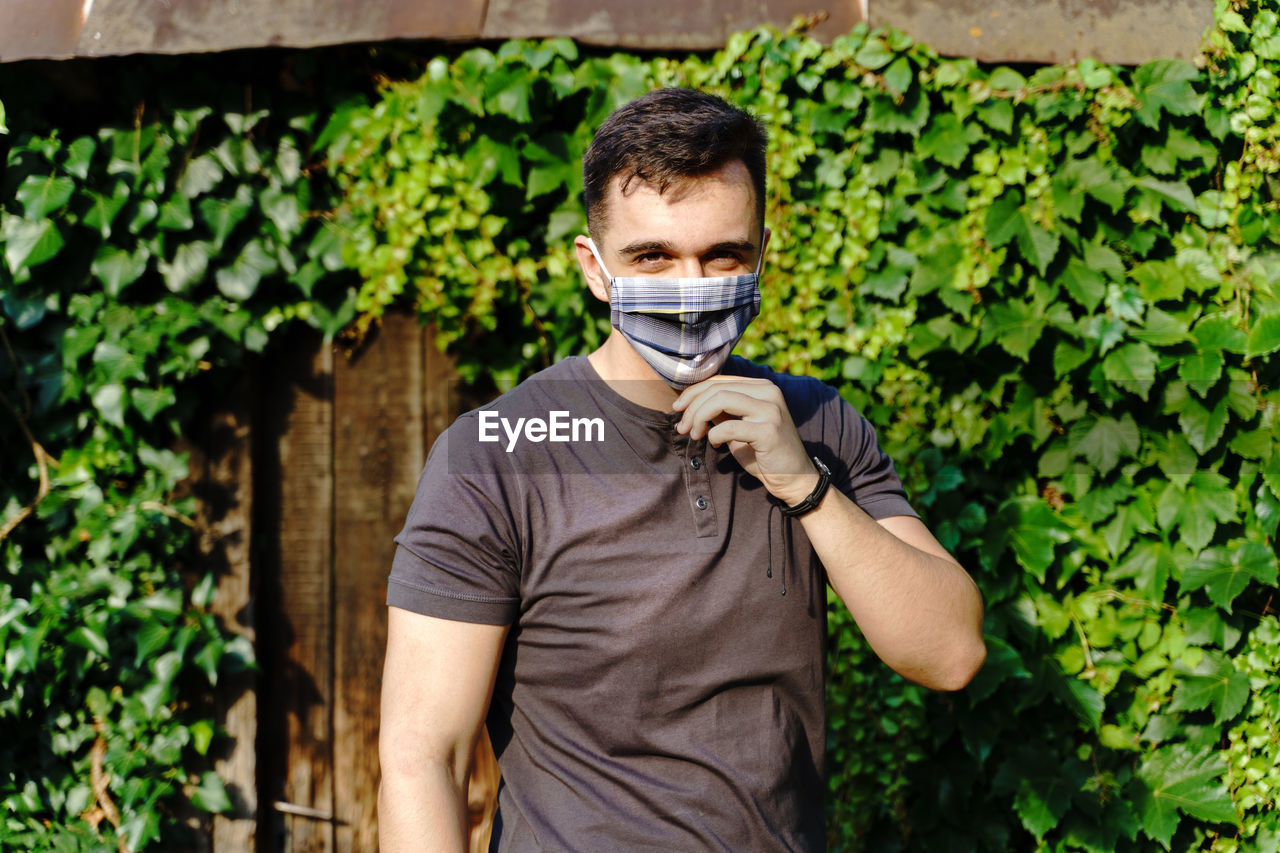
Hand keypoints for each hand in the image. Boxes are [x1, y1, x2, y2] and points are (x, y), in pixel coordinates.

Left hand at [672, 376, 818, 505]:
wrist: (794, 478)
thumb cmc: (763, 453)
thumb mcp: (738, 426)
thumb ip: (721, 411)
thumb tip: (690, 402)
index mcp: (762, 387)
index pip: (719, 380)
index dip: (693, 392)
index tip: (678, 409)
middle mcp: (769, 392)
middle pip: (717, 389)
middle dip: (692, 407)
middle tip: (682, 428)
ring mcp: (771, 410)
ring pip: (721, 400)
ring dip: (699, 418)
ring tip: (694, 435)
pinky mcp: (769, 430)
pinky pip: (729, 427)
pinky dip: (714, 436)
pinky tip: (715, 445)